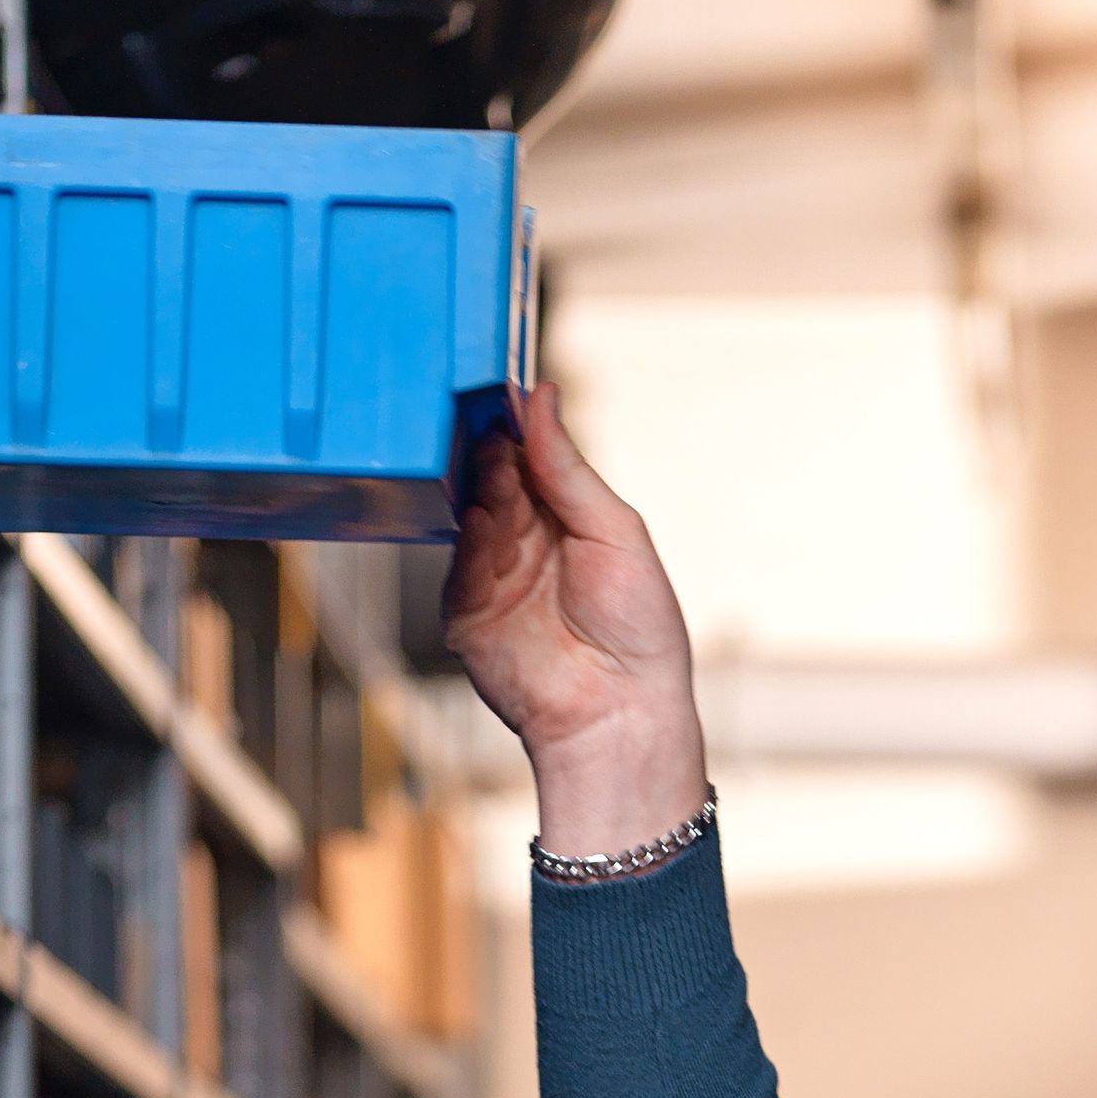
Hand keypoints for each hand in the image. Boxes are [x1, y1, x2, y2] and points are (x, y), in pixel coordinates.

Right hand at [444, 383, 710, 852]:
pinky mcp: (465, 612)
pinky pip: (457, 562)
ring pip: (472, 513)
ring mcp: (492, 576)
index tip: (503, 386)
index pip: (531, 458)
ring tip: (490, 458)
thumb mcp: (615, 529)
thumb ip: (567, 467)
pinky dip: (468, 536)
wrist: (618, 710)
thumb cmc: (639, 626)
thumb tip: (541, 397)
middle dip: (491, 447)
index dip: (517, 423)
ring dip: (480, 485)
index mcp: (567, 519)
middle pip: (494, 478)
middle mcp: (526, 543)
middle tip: (486, 414)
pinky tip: (477, 513)